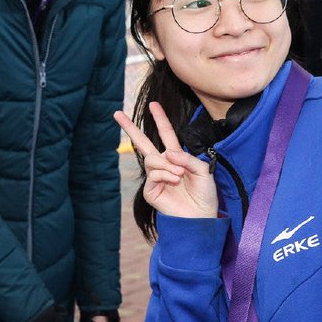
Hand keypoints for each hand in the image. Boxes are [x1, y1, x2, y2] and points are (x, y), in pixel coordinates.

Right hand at [115, 103, 217, 218]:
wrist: (200, 217)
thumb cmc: (204, 195)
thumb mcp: (203, 171)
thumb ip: (187, 158)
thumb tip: (167, 152)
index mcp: (177, 157)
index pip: (166, 134)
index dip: (160, 119)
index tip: (153, 104)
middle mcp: (164, 165)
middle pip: (143, 143)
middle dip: (130, 128)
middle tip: (117, 113)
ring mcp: (155, 178)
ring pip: (152, 159)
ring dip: (167, 164)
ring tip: (179, 175)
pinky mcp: (150, 190)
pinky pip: (153, 174)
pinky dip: (165, 174)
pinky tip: (175, 181)